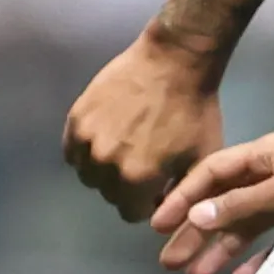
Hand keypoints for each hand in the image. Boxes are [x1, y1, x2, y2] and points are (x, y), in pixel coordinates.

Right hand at [63, 34, 226, 222]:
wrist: (174, 60)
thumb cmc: (194, 109)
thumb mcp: (201, 158)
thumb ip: (182, 193)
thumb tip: (166, 213)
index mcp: (136, 177)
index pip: (130, 213)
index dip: (145, 202)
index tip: (154, 187)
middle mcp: (105, 162)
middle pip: (108, 194)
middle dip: (125, 187)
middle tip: (140, 164)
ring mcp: (87, 138)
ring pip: (88, 173)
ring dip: (103, 169)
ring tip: (122, 148)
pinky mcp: (76, 117)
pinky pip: (72, 150)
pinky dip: (85, 150)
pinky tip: (104, 136)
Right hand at [150, 129, 273, 273]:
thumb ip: (242, 202)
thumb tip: (195, 218)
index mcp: (267, 153)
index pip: (213, 171)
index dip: (184, 196)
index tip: (158, 225)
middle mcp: (272, 174)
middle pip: (224, 202)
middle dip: (196, 233)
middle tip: (169, 262)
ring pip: (243, 225)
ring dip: (219, 249)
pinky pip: (272, 241)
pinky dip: (255, 258)